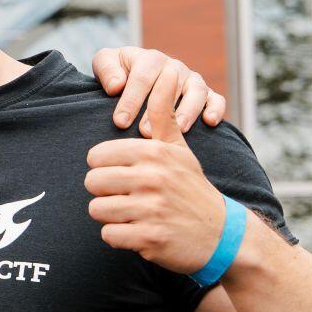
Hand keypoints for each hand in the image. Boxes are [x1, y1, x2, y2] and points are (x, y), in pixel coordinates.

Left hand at [84, 68, 230, 275]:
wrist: (220, 235)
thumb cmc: (191, 188)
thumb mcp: (179, 149)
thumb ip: (164, 114)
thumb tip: (167, 72)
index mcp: (154, 153)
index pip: (96, 156)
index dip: (104, 167)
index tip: (120, 174)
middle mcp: (152, 178)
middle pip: (91, 183)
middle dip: (103, 192)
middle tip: (124, 197)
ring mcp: (151, 210)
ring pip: (97, 210)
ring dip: (110, 216)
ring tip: (132, 214)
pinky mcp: (149, 239)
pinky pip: (108, 235)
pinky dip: (118, 237)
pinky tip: (137, 232)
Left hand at [91, 46, 225, 134]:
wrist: (138, 82)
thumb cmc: (119, 76)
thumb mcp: (107, 65)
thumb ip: (107, 70)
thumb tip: (117, 85)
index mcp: (149, 59)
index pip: (142, 76)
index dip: (131, 99)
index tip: (120, 122)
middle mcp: (173, 68)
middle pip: (170, 86)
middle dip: (157, 110)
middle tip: (145, 133)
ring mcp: (192, 80)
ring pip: (196, 91)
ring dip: (188, 110)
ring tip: (179, 130)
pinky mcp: (207, 94)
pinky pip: (216, 99)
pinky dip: (216, 108)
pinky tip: (210, 122)